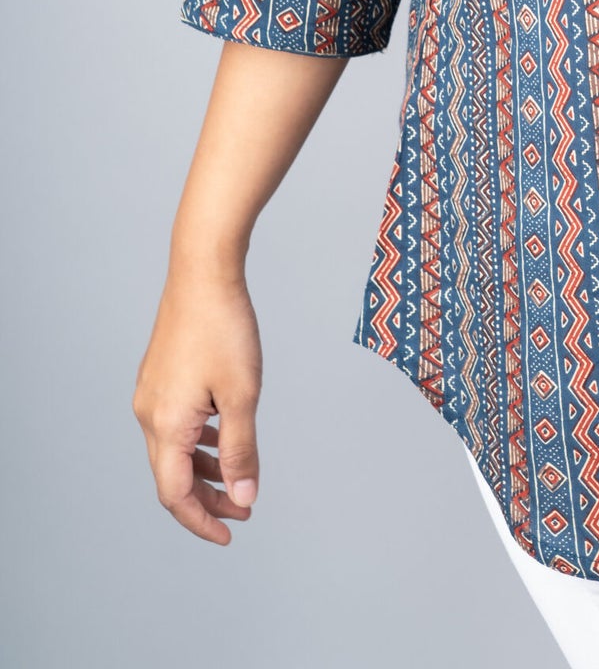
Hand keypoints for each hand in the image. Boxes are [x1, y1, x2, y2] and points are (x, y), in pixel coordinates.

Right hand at [132, 268, 262, 543]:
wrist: (203, 271)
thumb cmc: (224, 327)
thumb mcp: (242, 394)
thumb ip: (242, 451)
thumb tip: (242, 497)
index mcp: (166, 425)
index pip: (176, 494)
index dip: (202, 521)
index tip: (231, 533)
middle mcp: (149, 413)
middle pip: (172, 476)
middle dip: (207, 498)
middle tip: (243, 509)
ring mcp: (151, 393)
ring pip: (175, 449)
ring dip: (205, 469)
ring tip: (239, 477)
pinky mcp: (159, 376)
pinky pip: (175, 424)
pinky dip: (199, 440)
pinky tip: (224, 435)